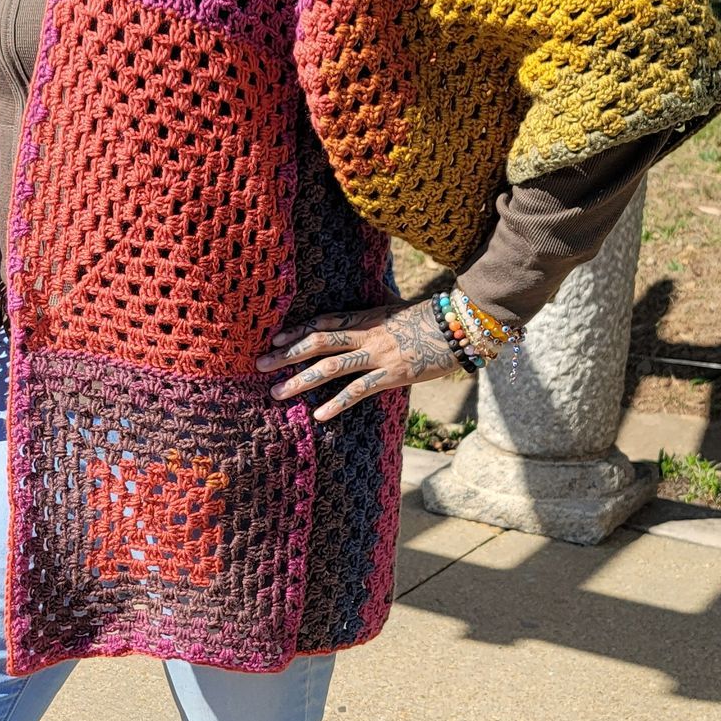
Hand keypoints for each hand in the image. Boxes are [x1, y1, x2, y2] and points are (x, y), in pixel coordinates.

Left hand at [257, 299, 460, 423]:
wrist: (461, 324)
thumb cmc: (433, 316)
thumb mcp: (400, 308)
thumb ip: (380, 310)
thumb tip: (373, 305)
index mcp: (367, 316)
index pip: (323, 322)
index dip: (296, 330)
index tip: (273, 338)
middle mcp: (367, 334)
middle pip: (317, 343)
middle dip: (285, 354)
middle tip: (259, 365)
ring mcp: (378, 355)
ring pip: (331, 367)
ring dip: (301, 380)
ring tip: (277, 393)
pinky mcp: (393, 374)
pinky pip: (359, 390)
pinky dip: (338, 403)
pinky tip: (319, 415)